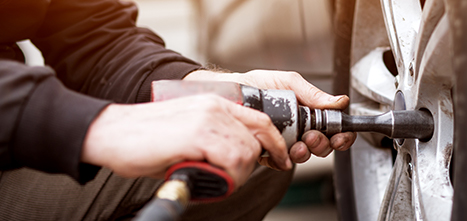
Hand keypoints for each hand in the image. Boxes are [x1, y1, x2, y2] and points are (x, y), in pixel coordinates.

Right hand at [81, 94, 287, 187]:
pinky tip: (205, 176)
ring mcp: (207, 118)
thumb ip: (216, 139)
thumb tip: (238, 159)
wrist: (110, 133)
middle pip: (256, 140)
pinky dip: (225, 176)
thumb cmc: (144, 140)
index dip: (274, 143)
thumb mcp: (188, 133)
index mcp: (215, 103)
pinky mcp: (197, 133)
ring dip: (235, 173)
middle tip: (230, 178)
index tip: (280, 160)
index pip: (261, 120)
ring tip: (211, 178)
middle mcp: (215, 106)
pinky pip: (231, 159)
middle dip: (250, 165)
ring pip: (246, 152)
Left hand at [184, 70, 356, 167]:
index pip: (334, 127)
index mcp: (309, 113)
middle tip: (312, 136)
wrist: (227, 93)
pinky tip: (280, 151)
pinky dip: (283, 160)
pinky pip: (281, 163)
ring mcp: (285, 142)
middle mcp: (300, 129)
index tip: (340, 135)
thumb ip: (312, 93)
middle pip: (324, 146)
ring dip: (305, 153)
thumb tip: (339, 101)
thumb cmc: (256, 86)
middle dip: (322, 144)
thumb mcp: (287, 82)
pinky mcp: (269, 152)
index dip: (342, 134)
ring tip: (297, 144)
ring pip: (305, 156)